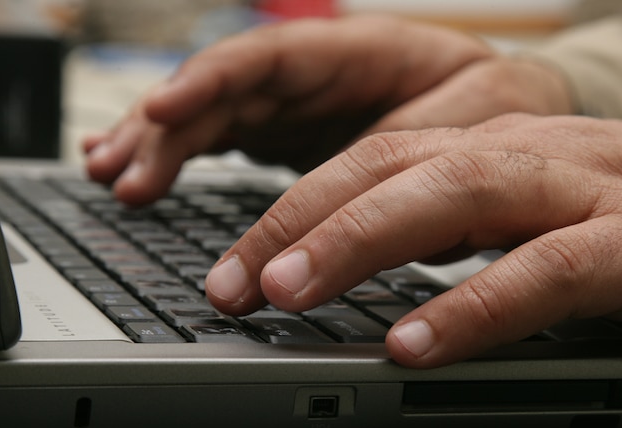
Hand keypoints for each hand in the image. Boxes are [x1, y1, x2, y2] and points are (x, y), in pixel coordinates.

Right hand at [84, 15, 571, 204]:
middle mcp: (313, 76)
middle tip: (119, 174)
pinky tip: (144, 180)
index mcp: (353, 51)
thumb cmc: (498, 101)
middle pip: (221, 90)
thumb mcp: (475, 112)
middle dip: (165, 128)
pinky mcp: (292, 139)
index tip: (162, 110)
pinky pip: (225, 144)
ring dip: (158, 146)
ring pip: (212, 118)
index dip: (208, 81)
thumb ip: (409, 142)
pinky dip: (183, 162)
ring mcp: (297, 107)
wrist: (511, 113)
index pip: (265, 58)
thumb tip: (345, 182)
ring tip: (110, 176)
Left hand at [204, 114, 621, 367]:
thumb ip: (459, 232)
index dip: (292, 210)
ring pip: (456, 196)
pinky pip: (548, 272)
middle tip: (229, 282)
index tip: (232, 267)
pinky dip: (475, 307)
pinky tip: (415, 343)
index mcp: (497, 149)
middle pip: (392, 167)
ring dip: (362, 244)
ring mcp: (589, 192)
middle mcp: (530, 155)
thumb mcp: (532, 217)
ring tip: (289, 293)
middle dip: (299, 221)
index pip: (372, 162)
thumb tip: (374, 266)